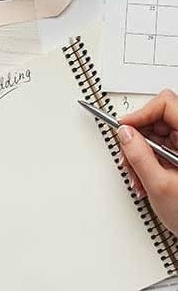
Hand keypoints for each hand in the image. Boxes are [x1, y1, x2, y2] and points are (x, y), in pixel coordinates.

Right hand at [119, 89, 177, 235]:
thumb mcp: (160, 186)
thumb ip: (139, 156)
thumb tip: (125, 133)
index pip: (166, 105)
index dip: (142, 113)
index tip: (125, 127)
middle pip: (159, 119)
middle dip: (137, 138)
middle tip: (127, 155)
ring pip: (156, 135)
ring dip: (140, 153)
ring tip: (137, 175)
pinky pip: (159, 149)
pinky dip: (147, 162)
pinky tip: (144, 178)